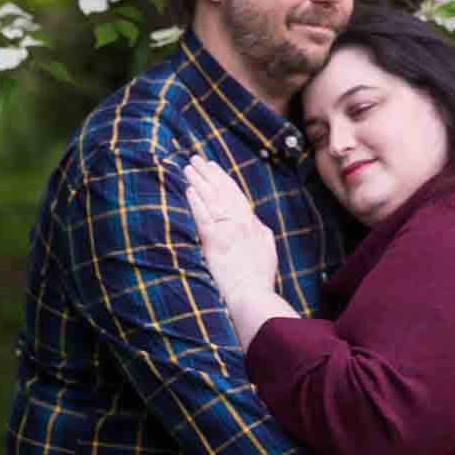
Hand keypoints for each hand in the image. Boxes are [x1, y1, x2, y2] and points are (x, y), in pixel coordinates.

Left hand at [185, 153, 278, 303]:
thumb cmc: (260, 278)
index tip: (213, 166)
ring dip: (199, 182)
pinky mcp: (214, 242)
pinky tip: (189, 190)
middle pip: (221, 191)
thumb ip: (258, 229)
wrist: (253, 295)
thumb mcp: (267, 248)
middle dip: (208, 173)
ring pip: (211, 199)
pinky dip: (196, 202)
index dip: (222, 178)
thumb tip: (252, 217)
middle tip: (196, 159)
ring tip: (188, 168)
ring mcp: (227, 230)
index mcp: (252, 222)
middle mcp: (240, 222)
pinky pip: (203, 217)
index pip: (235, 194)